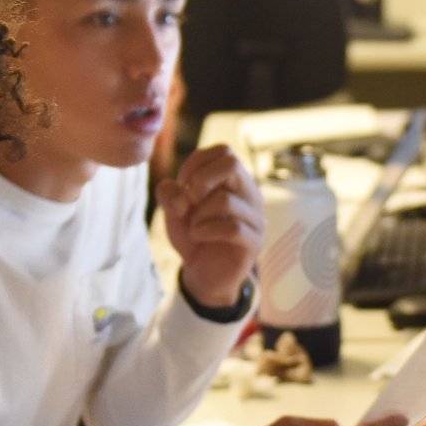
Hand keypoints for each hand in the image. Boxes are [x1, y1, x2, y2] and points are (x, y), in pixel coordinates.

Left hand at [158, 145, 264, 305]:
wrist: (204, 274)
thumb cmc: (194, 236)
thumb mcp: (173, 211)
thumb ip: (169, 193)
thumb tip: (180, 191)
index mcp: (235, 180)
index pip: (223, 151)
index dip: (195, 164)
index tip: (183, 187)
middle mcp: (250, 194)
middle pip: (232, 163)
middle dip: (201, 179)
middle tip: (189, 200)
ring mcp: (256, 218)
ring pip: (225, 200)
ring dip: (198, 214)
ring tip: (194, 227)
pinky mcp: (254, 242)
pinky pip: (232, 228)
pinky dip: (206, 231)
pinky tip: (198, 237)